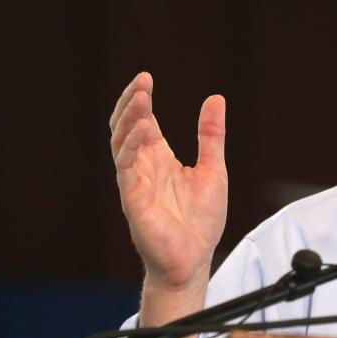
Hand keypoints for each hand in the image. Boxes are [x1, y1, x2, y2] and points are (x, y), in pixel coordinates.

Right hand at [108, 72, 227, 289]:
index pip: (143, 122)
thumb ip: (211, 135)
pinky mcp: (133, 199)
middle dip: (130, 103)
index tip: (147, 78)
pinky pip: (126, 168)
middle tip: (141, 81)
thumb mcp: (213, 169)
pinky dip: (132, 146)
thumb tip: (215, 99)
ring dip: (129, 118)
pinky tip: (144, 128)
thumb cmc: (200, 220)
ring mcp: (135, 182)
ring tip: (141, 97)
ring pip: (121, 143)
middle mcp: (143, 167)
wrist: (194, 260)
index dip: (142, 100)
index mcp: (159, 159)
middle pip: (125, 127)